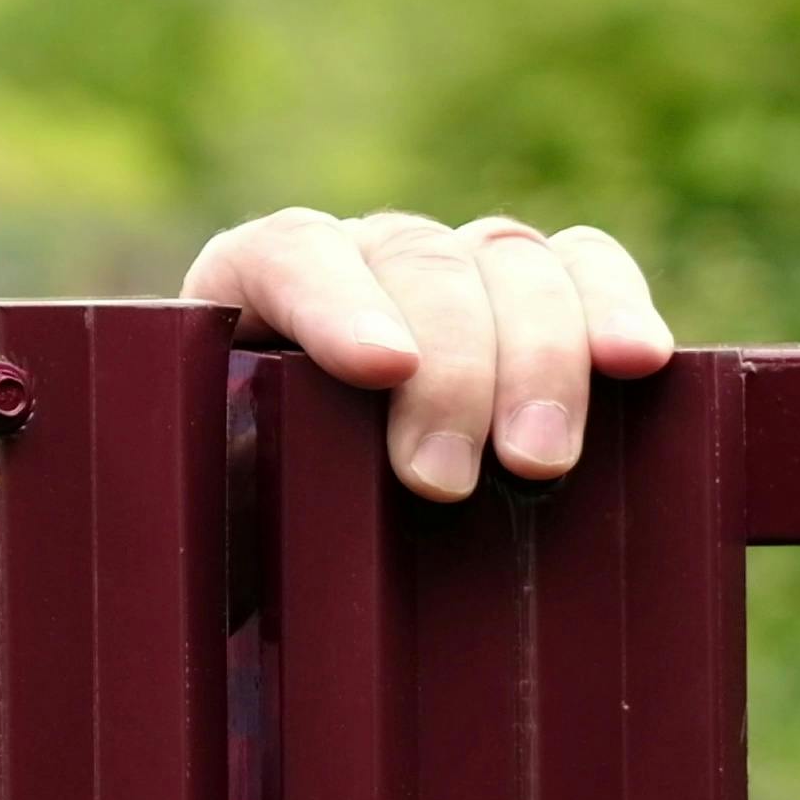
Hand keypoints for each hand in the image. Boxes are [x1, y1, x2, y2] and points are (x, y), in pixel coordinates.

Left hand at [182, 209, 673, 500]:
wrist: (304, 547)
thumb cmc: (245, 526)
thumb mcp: (201, 503)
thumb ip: (192, 478)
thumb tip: (159, 480)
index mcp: (254, 286)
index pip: (289, 253)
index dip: (337, 301)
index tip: (379, 369)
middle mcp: (360, 260)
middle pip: (417, 262)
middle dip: (448, 369)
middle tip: (446, 481)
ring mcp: (454, 272)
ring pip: (508, 259)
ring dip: (538, 355)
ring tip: (539, 460)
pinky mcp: (535, 304)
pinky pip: (585, 268)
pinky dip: (615, 305)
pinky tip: (640, 362)